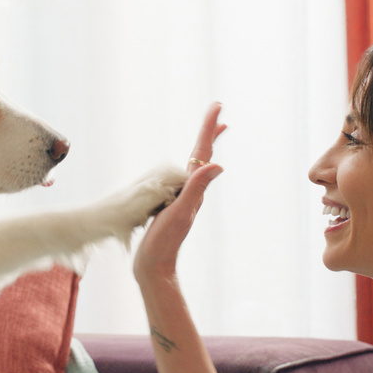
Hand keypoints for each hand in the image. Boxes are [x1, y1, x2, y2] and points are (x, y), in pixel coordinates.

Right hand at [134, 102, 226, 284]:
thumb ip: (197, 189)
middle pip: (203, 155)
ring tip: (210, 133)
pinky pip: (182, 179)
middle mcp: (191, 191)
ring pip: (194, 166)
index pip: (204, 152)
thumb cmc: (165, 242)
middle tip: (218, 111)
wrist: (154, 266)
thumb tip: (218, 165)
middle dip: (209, 132)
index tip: (218, 106)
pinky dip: (188, 166)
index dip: (209, 128)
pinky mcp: (170, 206)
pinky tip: (186, 169)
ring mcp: (181, 199)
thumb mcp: (181, 212)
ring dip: (202, 147)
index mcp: (193, 188)